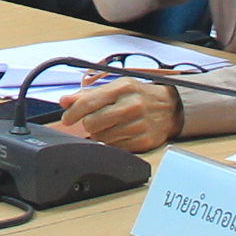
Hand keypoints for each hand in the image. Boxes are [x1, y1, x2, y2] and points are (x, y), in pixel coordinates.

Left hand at [61, 77, 179, 152]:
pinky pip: (115, 147)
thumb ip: (88, 95)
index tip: (67, 119)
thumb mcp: (116, 88)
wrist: (170, 108)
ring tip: (110, 126)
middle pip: (92, 123)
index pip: (88, 102)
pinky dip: (113, 142)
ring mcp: (138, 124)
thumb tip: (64, 101)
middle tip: (94, 120)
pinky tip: (119, 133)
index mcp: (123, 88)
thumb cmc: (138, 96)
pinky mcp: (144, 141)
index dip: (73, 113)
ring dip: (100, 134)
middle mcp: (131, 105)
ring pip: (102, 138)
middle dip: (88, 123)